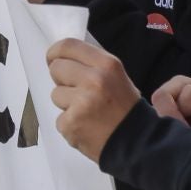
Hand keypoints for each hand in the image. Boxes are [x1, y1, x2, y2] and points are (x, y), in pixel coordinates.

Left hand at [46, 39, 140, 161]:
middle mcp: (94, 80)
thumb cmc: (125, 110)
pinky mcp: (71, 123)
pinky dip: (70, 124)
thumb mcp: (116, 77)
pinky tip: (87, 127)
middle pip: (56, 68)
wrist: (137, 143)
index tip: (52, 59)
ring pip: (55, 94)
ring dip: (67, 104)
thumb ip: (92, 64)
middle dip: (62, 79)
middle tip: (78, 91)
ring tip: (87, 112)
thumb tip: (62, 57)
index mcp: (107, 65)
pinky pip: (59, 118)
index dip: (55, 52)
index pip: (68, 46)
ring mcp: (81, 102)